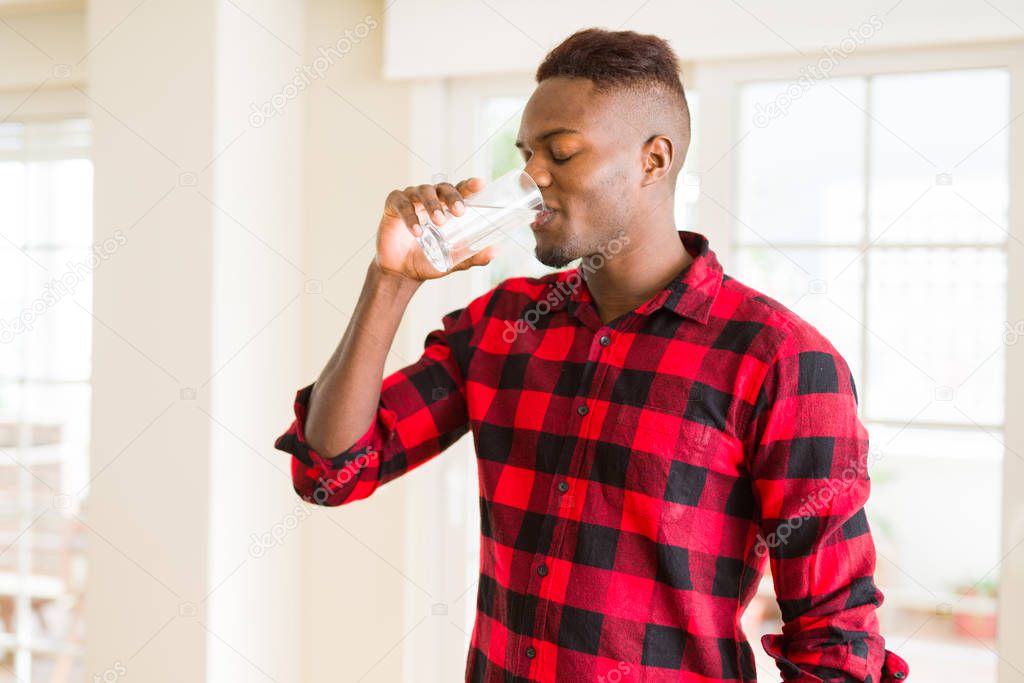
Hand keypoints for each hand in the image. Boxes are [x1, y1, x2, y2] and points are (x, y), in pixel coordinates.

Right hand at [374, 177, 498, 281]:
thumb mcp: (453, 260)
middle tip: (459, 212)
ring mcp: (411, 198)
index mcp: (446, 205)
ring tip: (439, 222)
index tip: (480, 184)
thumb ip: (472, 256)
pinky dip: (410, 217)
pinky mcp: (393, 205)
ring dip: (432, 205)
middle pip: (443, 188)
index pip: (460, 190)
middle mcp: (430, 197)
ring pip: (423, 192)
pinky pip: (403, 205)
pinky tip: (417, 232)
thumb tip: (494, 253)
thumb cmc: (428, 260)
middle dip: (452, 197)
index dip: (470, 185)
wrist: (402, 272)